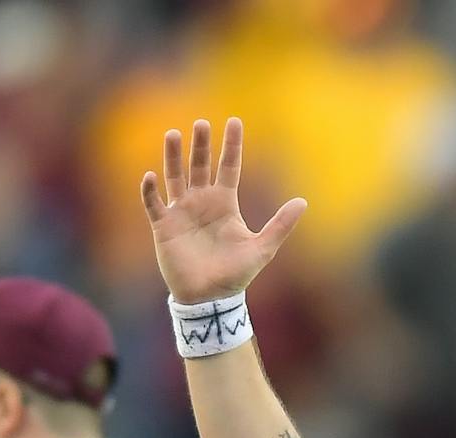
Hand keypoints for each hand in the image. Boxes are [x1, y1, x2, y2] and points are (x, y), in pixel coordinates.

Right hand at [140, 117, 306, 303]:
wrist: (210, 298)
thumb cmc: (236, 275)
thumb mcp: (262, 248)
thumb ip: (280, 225)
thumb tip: (304, 202)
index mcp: (225, 203)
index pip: (229, 166)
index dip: (232, 145)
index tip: (234, 121)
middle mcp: (202, 202)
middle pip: (200, 165)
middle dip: (201, 145)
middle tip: (201, 123)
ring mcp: (182, 212)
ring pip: (175, 176)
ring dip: (173, 157)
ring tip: (172, 134)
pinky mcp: (164, 226)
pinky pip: (154, 204)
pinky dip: (151, 191)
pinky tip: (151, 176)